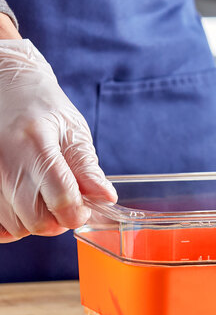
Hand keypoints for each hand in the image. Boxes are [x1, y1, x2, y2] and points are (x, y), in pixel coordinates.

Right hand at [0, 38, 116, 241]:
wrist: (3, 88)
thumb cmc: (42, 107)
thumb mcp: (72, 130)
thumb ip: (87, 168)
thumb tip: (107, 198)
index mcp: (34, 145)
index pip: (62, 201)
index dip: (79, 212)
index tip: (84, 204)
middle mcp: (4, 162)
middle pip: (38, 222)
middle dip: (59, 221)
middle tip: (64, 202)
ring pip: (17, 227)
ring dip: (36, 221)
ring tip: (42, 197)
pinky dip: (13, 223)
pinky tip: (23, 205)